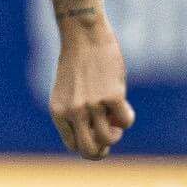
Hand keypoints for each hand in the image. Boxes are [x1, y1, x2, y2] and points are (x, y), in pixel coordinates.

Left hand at [51, 13, 134, 158]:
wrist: (83, 36)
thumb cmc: (77, 63)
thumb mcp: (68, 91)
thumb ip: (76, 113)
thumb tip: (101, 136)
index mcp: (58, 112)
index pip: (72, 145)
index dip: (88, 146)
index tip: (96, 137)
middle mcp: (73, 111)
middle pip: (89, 150)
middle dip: (102, 151)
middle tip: (109, 137)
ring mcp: (92, 105)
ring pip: (108, 138)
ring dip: (116, 133)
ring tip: (114, 119)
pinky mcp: (112, 96)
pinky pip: (125, 121)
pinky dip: (127, 118)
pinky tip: (123, 105)